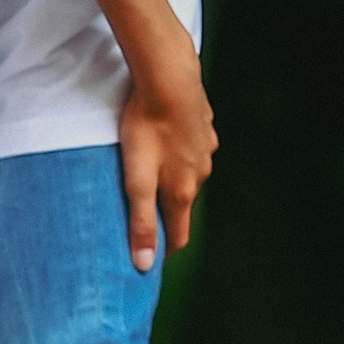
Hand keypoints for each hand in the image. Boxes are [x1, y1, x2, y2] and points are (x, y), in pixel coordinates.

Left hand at [117, 35, 215, 272]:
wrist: (169, 77)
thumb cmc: (146, 126)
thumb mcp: (136, 178)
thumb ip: (140, 221)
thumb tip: (144, 265)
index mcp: (182, 191)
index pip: (178, 235)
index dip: (165, 248)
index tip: (151, 257)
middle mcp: (201, 174)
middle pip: (182, 203)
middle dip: (165, 212)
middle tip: (141, 211)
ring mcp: (206, 149)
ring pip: (188, 173)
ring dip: (172, 178)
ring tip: (150, 171)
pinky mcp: (205, 126)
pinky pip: (192, 147)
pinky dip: (179, 151)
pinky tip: (165, 139)